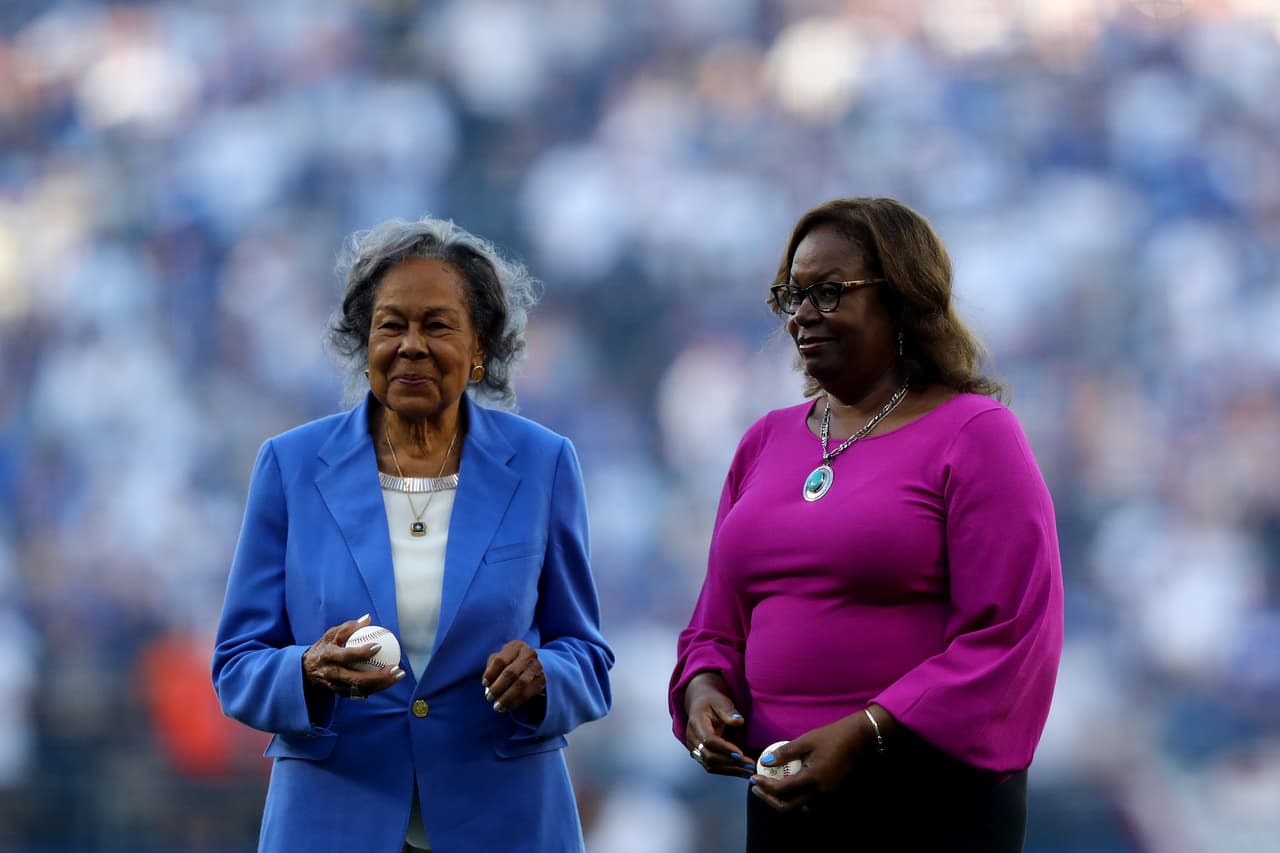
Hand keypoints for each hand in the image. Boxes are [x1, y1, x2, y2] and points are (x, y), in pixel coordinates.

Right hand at [302, 614, 405, 698]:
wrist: (305, 669)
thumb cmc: (323, 647)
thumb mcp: (331, 634)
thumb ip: (349, 627)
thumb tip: (368, 618)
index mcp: (328, 656)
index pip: (346, 656)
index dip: (362, 653)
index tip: (379, 646)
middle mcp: (331, 673)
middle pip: (357, 678)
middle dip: (379, 676)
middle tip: (397, 669)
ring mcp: (335, 685)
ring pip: (360, 689)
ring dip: (381, 684)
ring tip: (398, 676)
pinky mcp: (339, 693)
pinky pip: (359, 693)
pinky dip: (374, 689)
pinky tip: (388, 682)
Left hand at [482, 640, 545, 712]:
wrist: (531, 665)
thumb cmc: (510, 662)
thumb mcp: (500, 659)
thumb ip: (491, 669)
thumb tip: (488, 686)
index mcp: (516, 646)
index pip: (500, 660)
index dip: (491, 673)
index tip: (484, 684)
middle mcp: (529, 654)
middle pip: (511, 672)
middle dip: (498, 687)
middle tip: (489, 698)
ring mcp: (537, 667)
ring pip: (520, 684)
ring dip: (507, 697)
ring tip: (497, 706)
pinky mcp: (542, 680)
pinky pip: (527, 693)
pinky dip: (515, 702)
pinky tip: (507, 707)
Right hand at [683, 672, 754, 777]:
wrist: (700, 704)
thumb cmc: (712, 702)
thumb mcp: (721, 701)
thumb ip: (728, 711)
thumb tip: (738, 721)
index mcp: (696, 723)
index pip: (709, 740)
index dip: (724, 749)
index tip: (741, 754)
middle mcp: (692, 738)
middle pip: (709, 756)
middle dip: (731, 763)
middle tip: (749, 765)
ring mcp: (694, 748)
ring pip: (710, 765)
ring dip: (730, 770)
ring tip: (748, 771)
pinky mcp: (700, 755)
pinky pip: (712, 766)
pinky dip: (727, 771)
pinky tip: (741, 772)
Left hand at [750, 710, 873, 811]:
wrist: (858, 738)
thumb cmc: (831, 736)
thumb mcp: (805, 741)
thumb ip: (784, 753)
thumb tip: (764, 762)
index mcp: (813, 780)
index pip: (782, 790)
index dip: (765, 786)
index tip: (753, 778)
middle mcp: (820, 794)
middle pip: (788, 807)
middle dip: (769, 799)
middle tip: (757, 789)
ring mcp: (828, 797)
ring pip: (799, 808)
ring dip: (782, 801)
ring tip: (770, 789)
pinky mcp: (832, 795)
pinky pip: (809, 803)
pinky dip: (796, 799)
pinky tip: (789, 788)